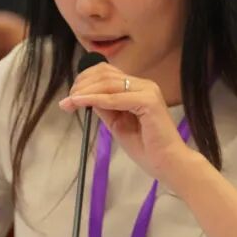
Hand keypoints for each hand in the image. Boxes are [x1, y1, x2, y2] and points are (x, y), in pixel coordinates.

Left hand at [59, 62, 193, 181]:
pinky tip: (79, 103)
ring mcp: (148, 90)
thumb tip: (84, 96)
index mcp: (139, 87)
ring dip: (84, 91)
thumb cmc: (147, 148)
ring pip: (107, 83)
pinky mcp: (149, 101)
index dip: (85, 79)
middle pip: (105, 74)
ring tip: (70, 102)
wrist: (169, 164)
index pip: (107, 72)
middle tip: (67, 100)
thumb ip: (105, 108)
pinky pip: (115, 98)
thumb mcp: (118, 124)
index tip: (70, 95)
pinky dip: (94, 99)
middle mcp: (144, 84)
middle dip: (81, 84)